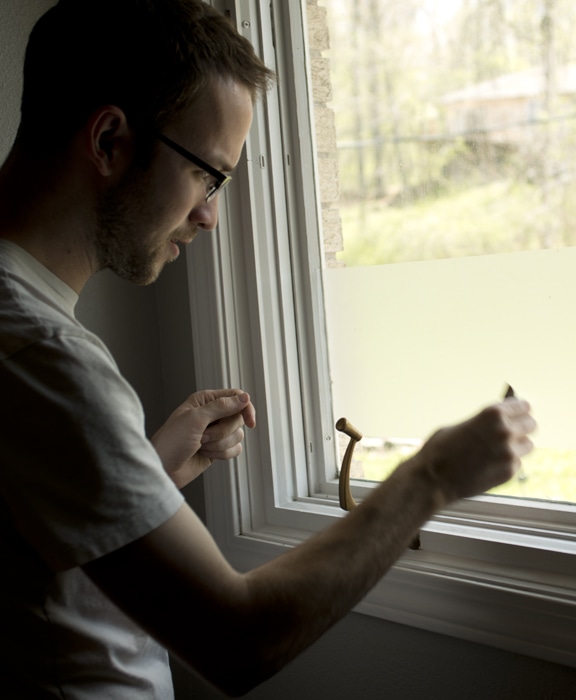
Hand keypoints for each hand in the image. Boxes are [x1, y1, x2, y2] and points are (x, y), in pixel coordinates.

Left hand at [151, 389, 255, 488]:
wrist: (163, 468)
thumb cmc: (171, 441)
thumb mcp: (196, 419)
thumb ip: (222, 406)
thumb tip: (245, 398)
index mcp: (205, 401)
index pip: (236, 396)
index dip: (246, 408)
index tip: (250, 422)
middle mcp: (212, 414)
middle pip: (238, 418)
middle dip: (223, 431)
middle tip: (203, 436)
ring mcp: (215, 432)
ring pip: (237, 435)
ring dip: (220, 444)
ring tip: (201, 446)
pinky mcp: (218, 448)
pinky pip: (235, 449)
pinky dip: (222, 454)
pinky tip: (206, 454)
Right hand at [417, 398, 535, 502]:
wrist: (433, 478)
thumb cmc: (440, 449)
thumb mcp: (461, 425)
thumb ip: (483, 423)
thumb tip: (498, 421)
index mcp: (492, 414)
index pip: (523, 406)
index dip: (519, 410)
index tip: (519, 413)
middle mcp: (505, 431)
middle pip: (531, 424)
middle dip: (522, 427)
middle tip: (511, 432)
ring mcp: (509, 453)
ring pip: (528, 445)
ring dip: (517, 446)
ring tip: (498, 450)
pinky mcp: (509, 472)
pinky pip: (517, 463)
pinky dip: (508, 463)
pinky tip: (490, 464)